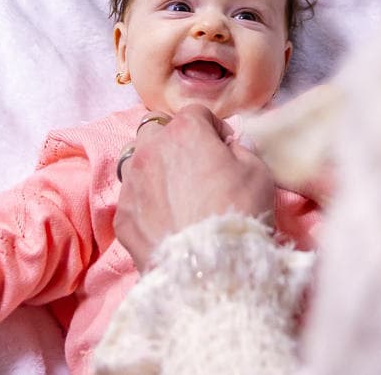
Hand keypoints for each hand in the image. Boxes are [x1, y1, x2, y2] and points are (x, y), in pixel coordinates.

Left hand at [115, 104, 275, 270]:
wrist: (209, 267)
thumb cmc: (238, 212)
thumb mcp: (258, 172)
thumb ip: (243, 149)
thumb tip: (232, 146)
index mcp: (185, 131)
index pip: (196, 113)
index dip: (213, 129)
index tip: (224, 148)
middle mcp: (150, 149)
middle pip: (157, 131)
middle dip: (174, 142)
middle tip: (195, 167)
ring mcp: (131, 183)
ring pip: (137, 161)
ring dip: (154, 168)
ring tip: (175, 192)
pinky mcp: (121, 215)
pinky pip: (132, 198)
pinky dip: (146, 202)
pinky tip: (165, 220)